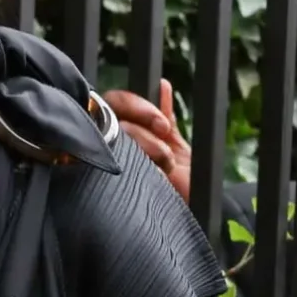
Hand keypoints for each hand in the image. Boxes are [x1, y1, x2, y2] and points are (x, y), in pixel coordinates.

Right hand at [106, 81, 191, 203]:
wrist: (194, 211)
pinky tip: (156, 176)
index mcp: (128, 129)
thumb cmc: (183, 181)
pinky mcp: (102, 180)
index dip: (139, 108)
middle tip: (165, 141)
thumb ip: (164, 116)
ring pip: (116, 138)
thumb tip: (161, 85)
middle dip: (144, 129)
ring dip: (147, 149)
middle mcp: (113, 141)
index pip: (118, 102)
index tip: (163, 125)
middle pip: (113, 118)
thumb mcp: (176, 146)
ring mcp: (108, 158)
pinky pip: (114, 163)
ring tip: (166, 165)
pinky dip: (141, 169)